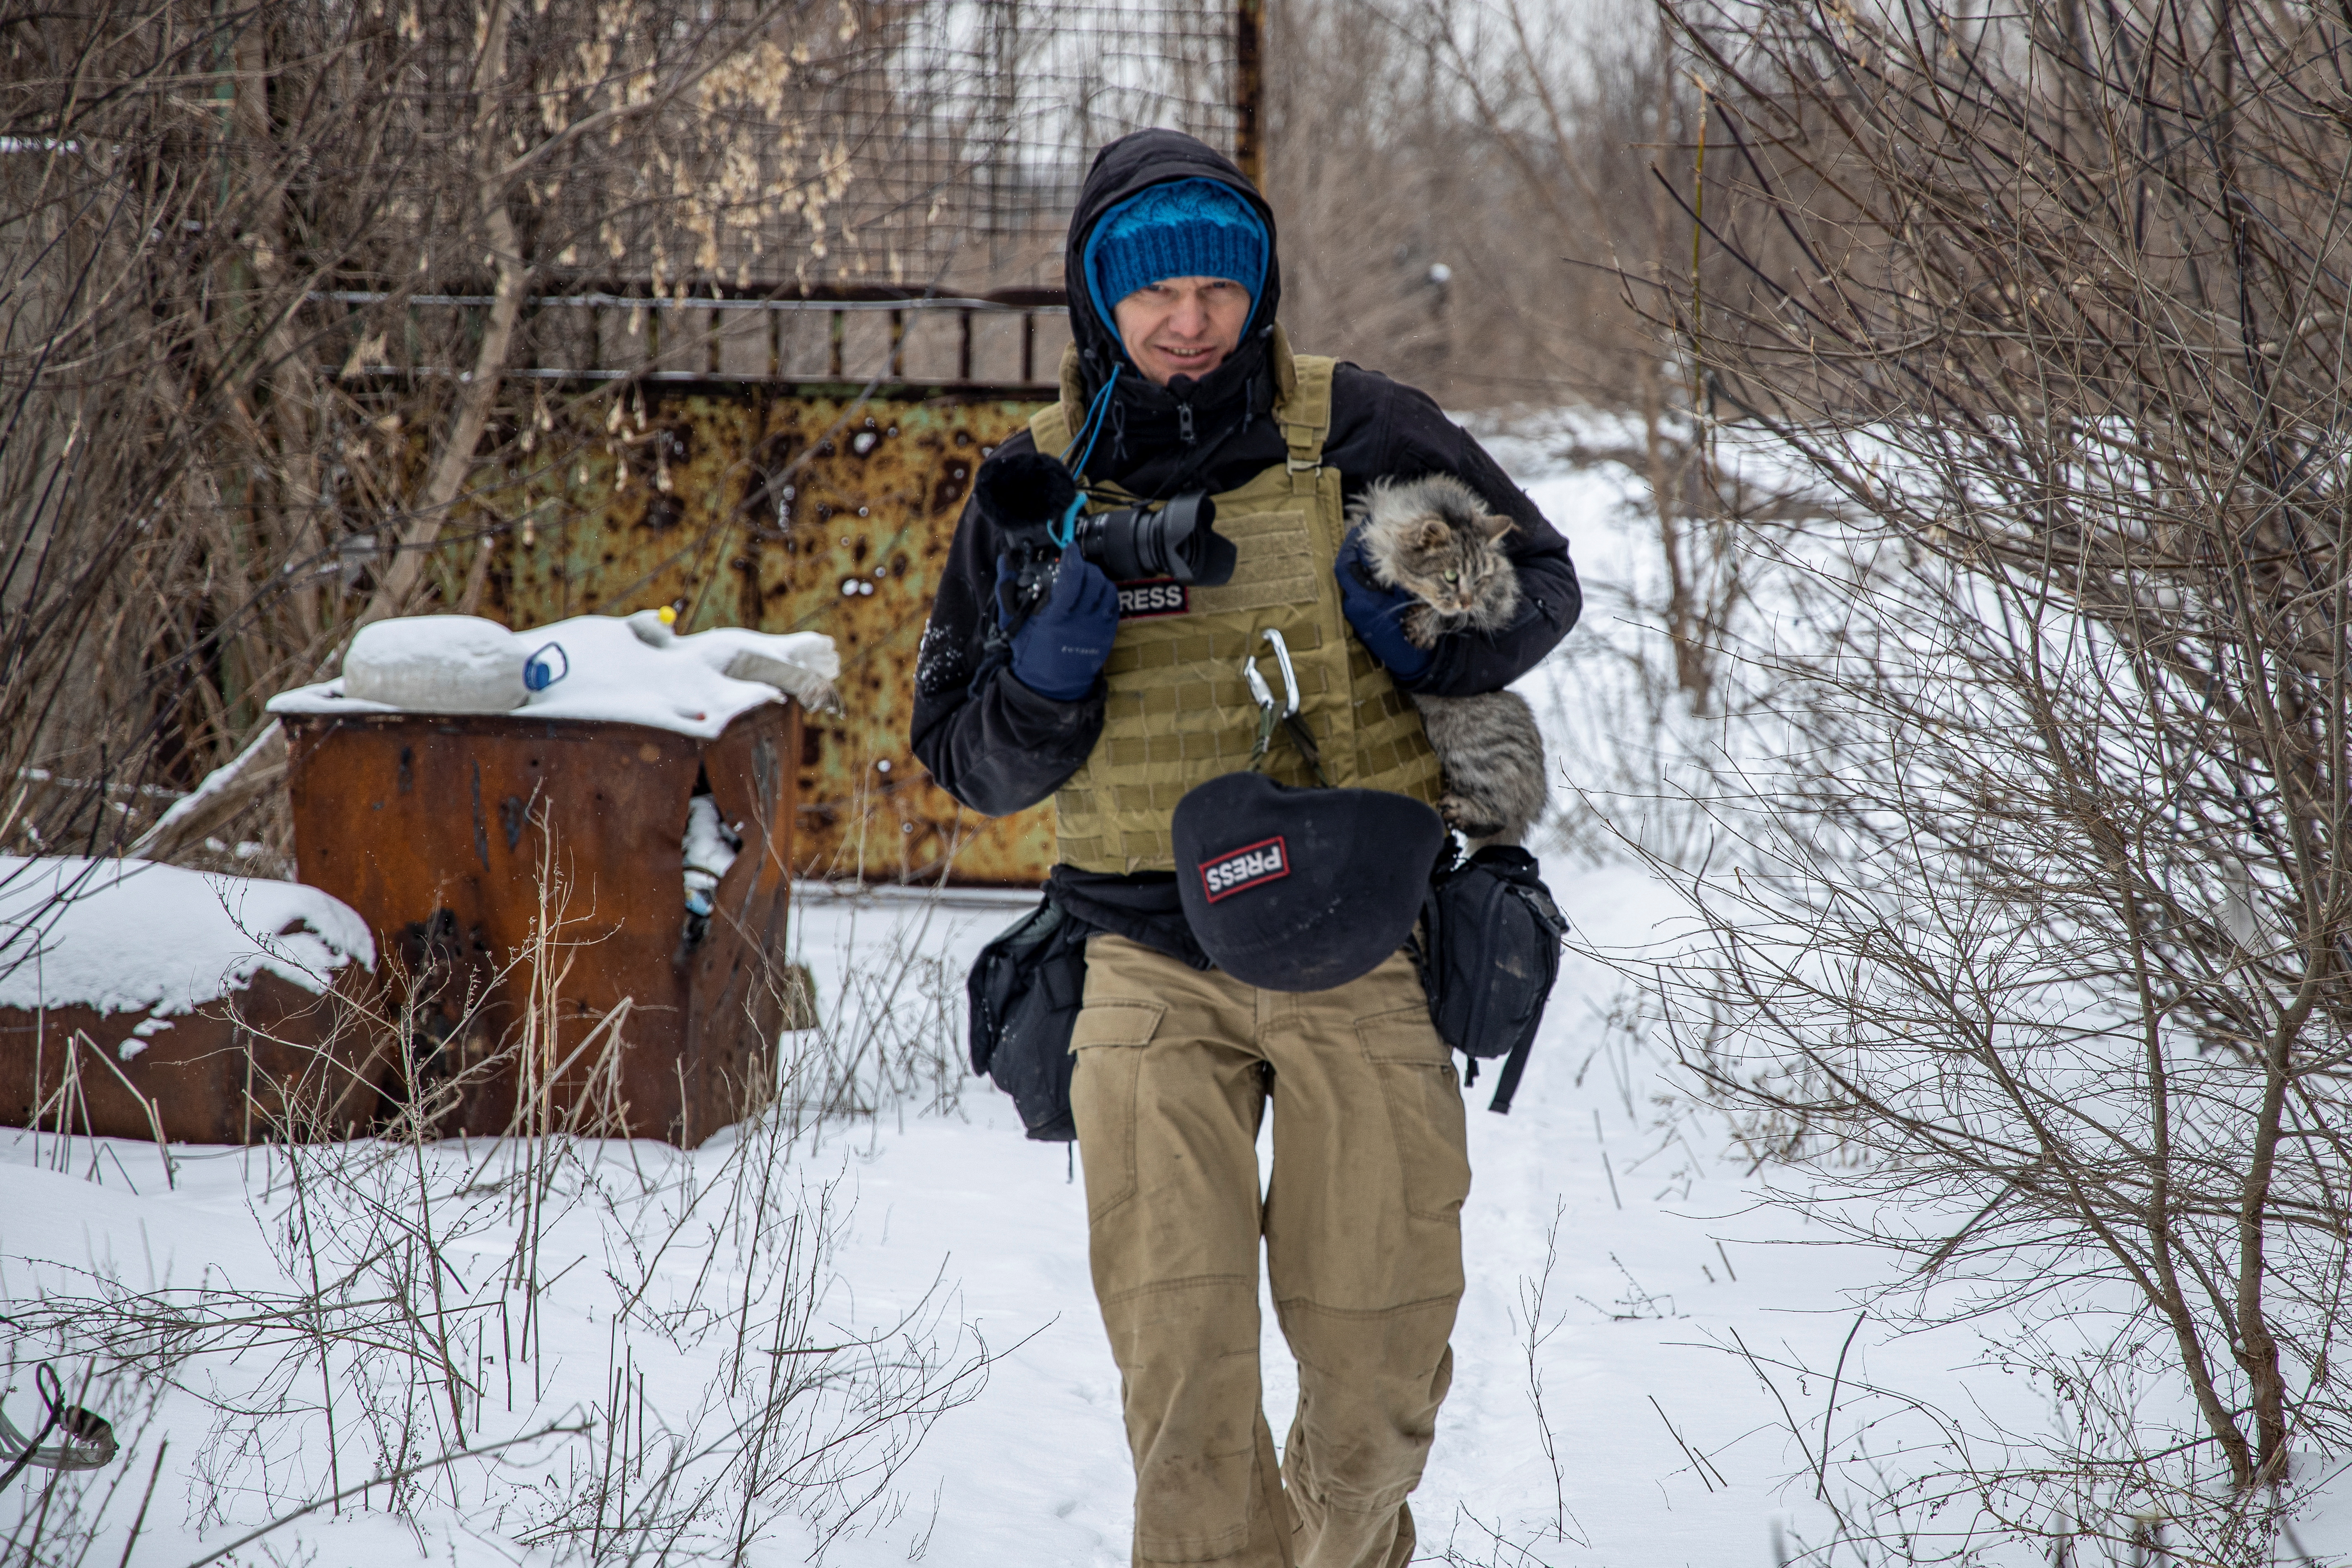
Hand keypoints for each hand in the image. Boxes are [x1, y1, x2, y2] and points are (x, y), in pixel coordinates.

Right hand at [1007, 554, 1119, 700]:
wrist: (1048, 686)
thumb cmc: (1030, 653)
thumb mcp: (1013, 622)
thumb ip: (1007, 589)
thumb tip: (1004, 561)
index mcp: (1054, 618)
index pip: (1071, 580)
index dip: (1073, 559)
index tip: (1070, 549)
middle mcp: (1079, 622)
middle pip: (1093, 582)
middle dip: (1085, 567)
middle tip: (1075, 565)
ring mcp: (1095, 629)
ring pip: (1106, 591)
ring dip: (1098, 578)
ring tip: (1086, 578)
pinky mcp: (1106, 635)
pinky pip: (1113, 606)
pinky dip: (1106, 594)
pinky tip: (1095, 593)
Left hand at [1334, 534, 1433, 680]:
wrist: (1415, 663)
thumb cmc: (1412, 634)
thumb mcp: (1408, 599)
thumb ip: (1398, 575)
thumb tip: (1393, 550)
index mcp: (1359, 601)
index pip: (1344, 565)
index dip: (1351, 544)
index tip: (1362, 529)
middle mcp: (1353, 606)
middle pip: (1349, 570)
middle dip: (1360, 551)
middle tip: (1375, 533)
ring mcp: (1357, 612)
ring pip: (1356, 580)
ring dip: (1367, 564)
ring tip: (1383, 547)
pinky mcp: (1364, 616)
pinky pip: (1363, 590)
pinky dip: (1372, 578)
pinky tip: (1387, 569)